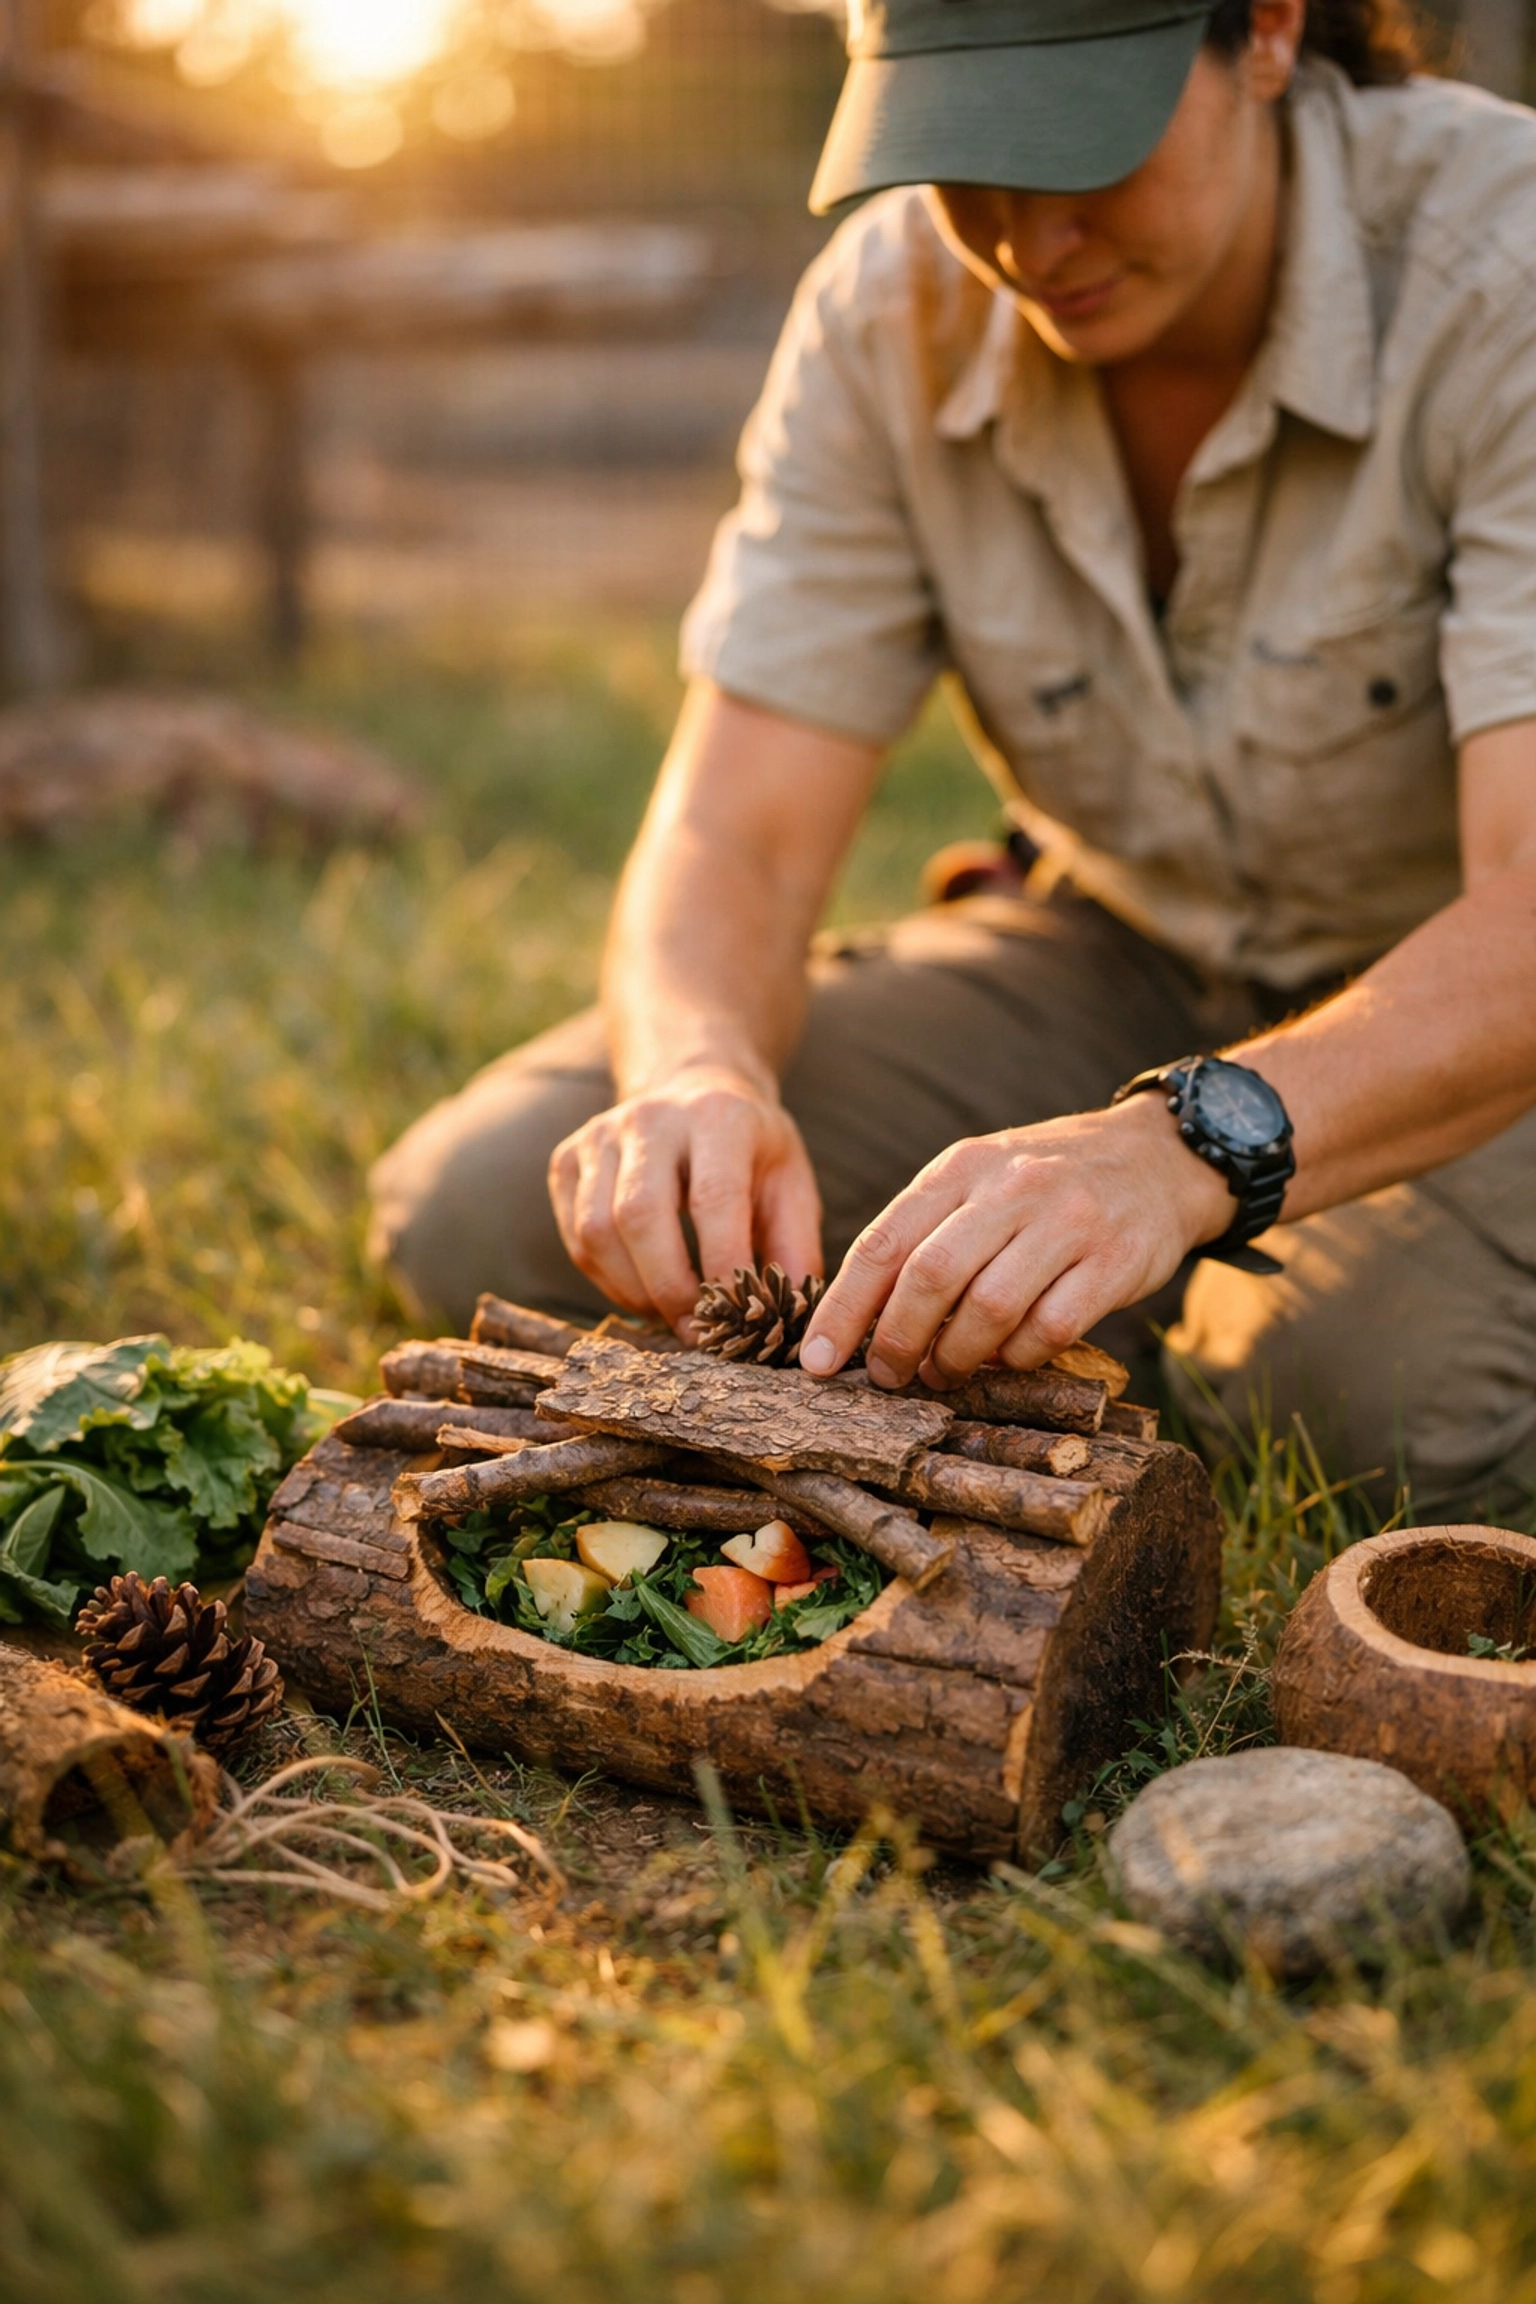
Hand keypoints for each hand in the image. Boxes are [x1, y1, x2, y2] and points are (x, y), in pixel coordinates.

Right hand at [549, 1065, 822, 1331]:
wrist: (695, 1088)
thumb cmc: (750, 1149)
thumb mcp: (791, 1181)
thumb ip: (795, 1246)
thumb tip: (789, 1318)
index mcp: (717, 1115)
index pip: (713, 1198)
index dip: (722, 1266)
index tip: (736, 1315)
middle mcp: (651, 1117)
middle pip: (639, 1215)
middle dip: (668, 1287)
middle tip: (697, 1330)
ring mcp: (599, 1135)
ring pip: (596, 1230)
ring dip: (632, 1290)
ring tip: (669, 1313)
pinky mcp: (567, 1158)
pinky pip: (575, 1236)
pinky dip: (606, 1279)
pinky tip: (641, 1290)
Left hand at [798, 1097, 1232, 1387]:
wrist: (1160, 1156)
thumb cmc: (1049, 1182)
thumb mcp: (981, 1178)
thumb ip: (927, 1230)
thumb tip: (862, 1315)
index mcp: (962, 1167)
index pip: (883, 1242)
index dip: (843, 1308)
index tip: (816, 1360)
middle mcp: (1011, 1188)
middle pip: (930, 1276)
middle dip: (896, 1340)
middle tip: (887, 1376)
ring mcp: (1067, 1222)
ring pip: (989, 1308)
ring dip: (958, 1357)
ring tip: (946, 1373)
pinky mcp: (1115, 1260)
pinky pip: (1051, 1328)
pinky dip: (1020, 1358)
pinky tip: (1010, 1359)